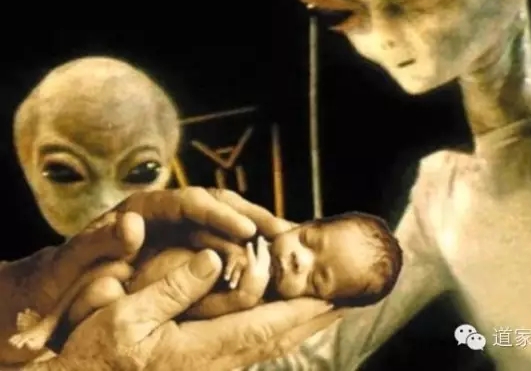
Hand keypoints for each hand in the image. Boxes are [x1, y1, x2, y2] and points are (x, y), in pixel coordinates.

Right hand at [25, 249, 334, 370]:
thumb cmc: (95, 358)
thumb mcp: (124, 318)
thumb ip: (173, 289)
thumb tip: (213, 260)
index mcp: (201, 348)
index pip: (266, 325)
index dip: (302, 308)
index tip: (333, 292)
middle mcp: (216, 364)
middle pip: (278, 339)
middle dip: (314, 317)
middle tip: (346, 297)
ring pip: (269, 347)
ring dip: (300, 325)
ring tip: (324, 306)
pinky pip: (251, 350)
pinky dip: (276, 332)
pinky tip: (281, 322)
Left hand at [236, 237, 270, 299]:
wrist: (246, 300)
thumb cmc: (249, 297)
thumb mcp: (257, 288)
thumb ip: (260, 281)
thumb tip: (261, 276)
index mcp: (266, 277)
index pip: (269, 262)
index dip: (268, 254)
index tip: (267, 247)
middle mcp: (264, 273)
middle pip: (267, 257)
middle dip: (266, 247)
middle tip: (264, 239)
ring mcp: (259, 272)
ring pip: (262, 255)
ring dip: (261, 246)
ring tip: (260, 239)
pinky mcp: (252, 271)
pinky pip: (252, 258)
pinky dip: (250, 250)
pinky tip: (249, 244)